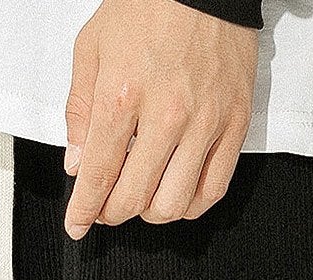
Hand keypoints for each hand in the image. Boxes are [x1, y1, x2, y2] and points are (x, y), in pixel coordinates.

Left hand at [64, 0, 256, 238]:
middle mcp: (166, 114)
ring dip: (149, 212)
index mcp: (123, 94)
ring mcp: (205, 122)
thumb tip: (77, 163)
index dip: (84, 210)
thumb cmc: (149, 4)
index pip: (97, 175)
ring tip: (140, 197)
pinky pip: (213, 189)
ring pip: (173, 204)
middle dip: (111, 214)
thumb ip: (79, 110)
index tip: (78, 224)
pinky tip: (175, 195)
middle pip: (133, 198)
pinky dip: (190, 206)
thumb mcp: (92, 47)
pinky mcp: (234, 123)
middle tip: (105, 207)